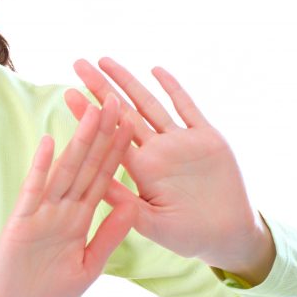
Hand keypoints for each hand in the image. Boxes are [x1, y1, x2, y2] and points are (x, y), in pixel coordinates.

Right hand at [0, 95, 137, 296]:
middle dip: (103, 134)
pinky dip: (40, 166)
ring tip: (91, 111)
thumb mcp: (88, 266)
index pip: (104, 178)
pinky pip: (33, 188)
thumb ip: (109, 236)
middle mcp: (64, 208)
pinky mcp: (22, 218)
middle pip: (87, 165)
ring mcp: (42, 210)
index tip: (132, 124)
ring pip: (65, 169)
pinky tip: (47, 141)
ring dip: (78, 141)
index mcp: (81, 218)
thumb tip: (133, 204)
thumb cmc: (47, 290)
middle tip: (116, 101)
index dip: (117, 151)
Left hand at [64, 58, 274, 283]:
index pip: (108, 137)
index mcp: (141, 170)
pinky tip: (156, 70)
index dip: (89, 116)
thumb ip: (125, 203)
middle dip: (101, 88)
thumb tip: (94, 185)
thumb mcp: (151, 224)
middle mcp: (157, 151)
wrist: (228, 236)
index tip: (68, 94)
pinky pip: (188, 108)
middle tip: (78, 64)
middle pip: (123, 113)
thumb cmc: (187, 236)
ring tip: (105, 60)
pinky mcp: (207, 138)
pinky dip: (174, 89)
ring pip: (150, 104)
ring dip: (129, 82)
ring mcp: (181, 142)